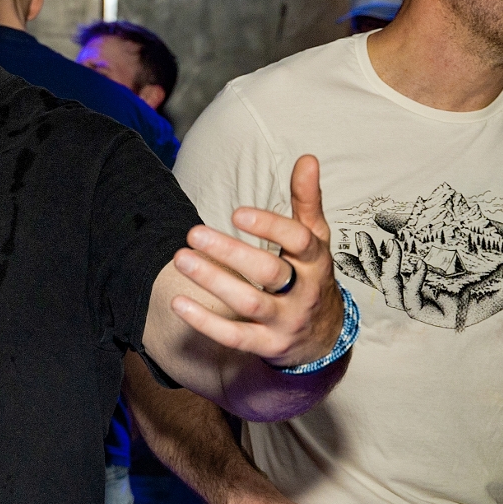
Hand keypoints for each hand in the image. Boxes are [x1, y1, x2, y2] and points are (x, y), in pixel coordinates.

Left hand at [170, 154, 344, 368]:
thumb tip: (306, 158)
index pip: (300, 241)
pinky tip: (179, 302)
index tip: (237, 213)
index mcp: (316, 262)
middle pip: (269, 272)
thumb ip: (307, 201)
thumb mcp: (315, 240)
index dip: (271, 227)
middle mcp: (303, 293)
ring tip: (181, 258)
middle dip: (231, 253)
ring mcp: (286, 321)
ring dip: (213, 281)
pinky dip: (206, 322)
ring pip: (248, 303)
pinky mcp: (268, 346)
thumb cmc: (310, 277)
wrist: (323, 337)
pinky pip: (235, 336)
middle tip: (193, 233)